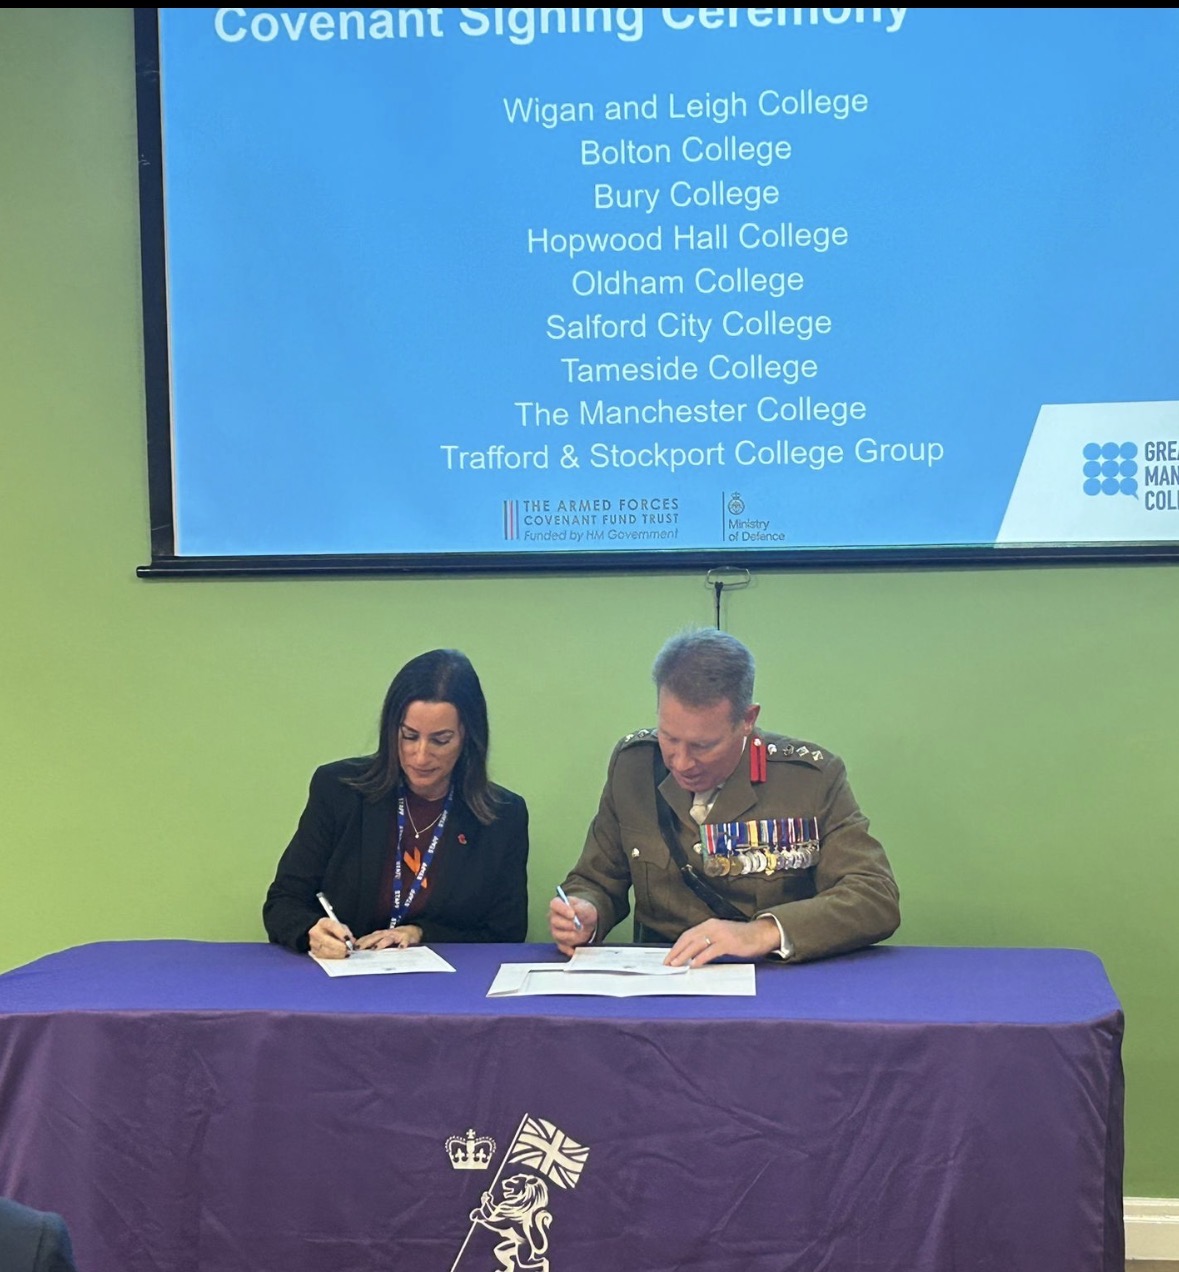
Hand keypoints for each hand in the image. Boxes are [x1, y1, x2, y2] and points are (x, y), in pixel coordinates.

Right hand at [308, 916, 353, 958]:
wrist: (322, 933)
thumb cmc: (334, 930)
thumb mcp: (341, 927)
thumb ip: (346, 932)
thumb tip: (351, 941)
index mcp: (323, 922)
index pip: (332, 926)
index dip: (341, 933)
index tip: (348, 940)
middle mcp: (316, 932)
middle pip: (327, 941)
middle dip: (340, 947)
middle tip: (348, 949)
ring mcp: (313, 943)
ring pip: (326, 951)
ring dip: (338, 953)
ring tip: (346, 953)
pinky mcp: (314, 952)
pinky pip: (325, 957)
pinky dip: (335, 957)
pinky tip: (341, 955)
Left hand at [356, 925, 422, 949]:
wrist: (413, 930)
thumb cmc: (395, 937)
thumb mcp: (384, 939)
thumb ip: (374, 944)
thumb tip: (360, 952)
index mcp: (380, 935)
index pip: (368, 937)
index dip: (360, 942)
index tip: (352, 948)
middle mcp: (387, 933)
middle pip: (375, 937)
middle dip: (366, 942)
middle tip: (359, 949)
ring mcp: (397, 935)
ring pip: (388, 938)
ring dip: (381, 943)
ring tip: (376, 949)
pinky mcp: (407, 937)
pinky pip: (405, 940)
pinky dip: (403, 944)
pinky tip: (401, 948)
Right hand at [548, 894, 597, 956]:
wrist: (588, 921)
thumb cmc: (584, 911)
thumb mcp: (586, 906)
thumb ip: (580, 908)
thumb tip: (575, 910)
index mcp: (558, 904)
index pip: (555, 904)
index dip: (562, 909)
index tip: (572, 914)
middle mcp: (553, 917)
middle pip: (554, 921)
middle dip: (567, 924)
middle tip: (577, 925)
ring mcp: (555, 930)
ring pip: (557, 934)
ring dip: (569, 935)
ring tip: (579, 933)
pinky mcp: (560, 941)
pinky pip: (561, 946)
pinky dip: (567, 949)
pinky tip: (573, 950)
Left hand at [665, 917, 779, 967]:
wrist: (761, 934)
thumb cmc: (741, 937)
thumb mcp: (721, 935)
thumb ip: (708, 942)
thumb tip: (692, 955)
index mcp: (709, 925)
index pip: (687, 935)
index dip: (677, 946)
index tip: (669, 956)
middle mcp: (712, 927)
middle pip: (689, 939)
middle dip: (676, 951)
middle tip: (668, 962)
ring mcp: (720, 934)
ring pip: (697, 944)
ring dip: (685, 955)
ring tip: (677, 964)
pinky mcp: (728, 943)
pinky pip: (711, 951)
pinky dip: (701, 958)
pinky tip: (695, 964)